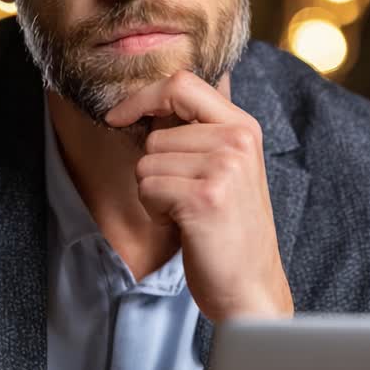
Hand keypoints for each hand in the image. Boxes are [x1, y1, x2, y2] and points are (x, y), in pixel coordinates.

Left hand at [104, 70, 293, 321]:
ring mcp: (223, 167)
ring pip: (147, 163)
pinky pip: (148, 188)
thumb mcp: (226, 168)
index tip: (118, 116)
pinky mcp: (204, 197)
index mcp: (244, 127)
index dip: (143, 96)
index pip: (182, 83)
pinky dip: (156, 212)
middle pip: (156, 133)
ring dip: (156, 194)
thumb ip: (198, 132)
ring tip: (190, 214)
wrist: (250, 286)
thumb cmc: (228, 230)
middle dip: (155, 169)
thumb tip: (147, 102)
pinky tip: (186, 227)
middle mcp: (237, 140)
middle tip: (187, 198)